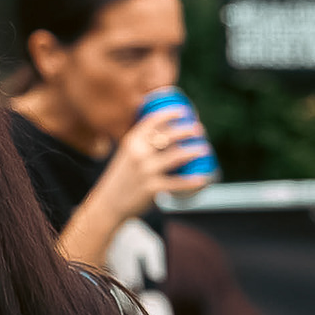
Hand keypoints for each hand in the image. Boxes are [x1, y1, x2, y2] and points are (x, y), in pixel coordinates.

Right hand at [89, 108, 213, 220]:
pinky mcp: (151, 187)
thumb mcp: (127, 156)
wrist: (109, 202)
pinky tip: (204, 178)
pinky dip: (192, 181)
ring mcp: (145, 170)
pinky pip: (177, 183)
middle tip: (199, 130)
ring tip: (204, 149)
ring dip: (193, 151)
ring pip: (176, 156)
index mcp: (131, 142)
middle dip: (187, 130)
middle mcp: (138, 153)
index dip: (169, 114)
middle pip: (167, 136)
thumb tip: (167, 136)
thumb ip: (143, 145)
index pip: (151, 121)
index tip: (183, 111)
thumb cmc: (122, 177)